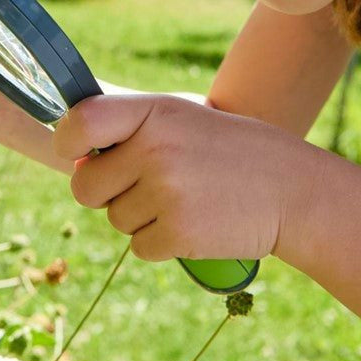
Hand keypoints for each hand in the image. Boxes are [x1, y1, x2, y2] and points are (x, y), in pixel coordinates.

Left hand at [52, 94, 311, 262]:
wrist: (292, 188)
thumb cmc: (228, 151)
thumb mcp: (181, 120)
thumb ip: (130, 132)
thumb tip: (76, 163)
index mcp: (154, 112)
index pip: (81, 123)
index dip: (68, 141)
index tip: (79, 152)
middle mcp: (155, 148)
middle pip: (85, 187)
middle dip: (105, 193)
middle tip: (145, 185)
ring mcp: (167, 191)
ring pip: (114, 220)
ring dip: (140, 218)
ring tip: (184, 199)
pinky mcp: (179, 233)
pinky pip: (138, 247)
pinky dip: (160, 241)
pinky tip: (194, 221)